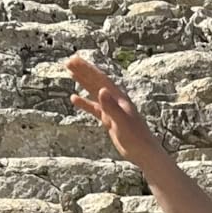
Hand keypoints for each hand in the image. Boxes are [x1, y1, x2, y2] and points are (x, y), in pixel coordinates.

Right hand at [67, 54, 173, 173]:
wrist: (143, 152)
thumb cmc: (135, 137)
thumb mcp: (121, 122)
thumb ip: (111, 107)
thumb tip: (102, 90)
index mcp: (118, 98)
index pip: (100, 79)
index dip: (87, 69)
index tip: (74, 60)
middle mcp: (115, 100)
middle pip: (96, 82)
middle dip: (82, 71)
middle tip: (68, 61)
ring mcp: (112, 109)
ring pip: (94, 92)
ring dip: (82, 82)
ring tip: (70, 72)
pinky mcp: (109, 119)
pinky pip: (94, 108)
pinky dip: (84, 102)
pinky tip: (74, 98)